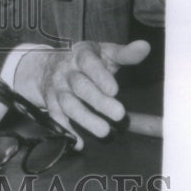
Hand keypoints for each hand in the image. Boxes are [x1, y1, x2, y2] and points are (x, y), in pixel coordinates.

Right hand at [14, 40, 150, 145]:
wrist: (45, 66)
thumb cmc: (84, 60)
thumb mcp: (102, 52)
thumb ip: (124, 53)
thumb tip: (145, 46)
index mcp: (80, 55)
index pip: (88, 63)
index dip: (100, 76)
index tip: (114, 90)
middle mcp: (66, 72)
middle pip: (80, 86)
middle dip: (98, 101)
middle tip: (119, 114)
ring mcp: (56, 89)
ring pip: (68, 104)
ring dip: (85, 119)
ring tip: (105, 132)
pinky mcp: (50, 104)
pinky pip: (56, 118)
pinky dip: (66, 131)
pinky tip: (79, 143)